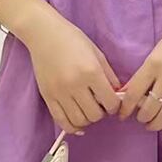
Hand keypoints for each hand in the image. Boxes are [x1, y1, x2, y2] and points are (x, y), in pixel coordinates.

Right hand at [23, 10, 120, 134]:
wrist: (44, 34)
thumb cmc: (73, 40)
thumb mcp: (97, 53)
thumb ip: (109, 75)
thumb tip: (118, 95)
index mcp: (91, 72)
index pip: (110, 103)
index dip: (115, 106)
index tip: (112, 102)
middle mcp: (75, 85)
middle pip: (95, 115)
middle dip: (101, 113)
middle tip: (100, 105)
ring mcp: (59, 92)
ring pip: (79, 121)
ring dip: (87, 120)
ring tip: (88, 110)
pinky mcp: (47, 96)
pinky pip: (60, 121)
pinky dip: (71, 127)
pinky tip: (77, 124)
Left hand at [118, 0, 161, 138]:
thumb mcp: (157, 51)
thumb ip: (144, 72)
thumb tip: (127, 92)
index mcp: (153, 63)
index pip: (134, 92)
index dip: (125, 108)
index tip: (122, 115)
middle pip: (149, 107)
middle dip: (141, 117)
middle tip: (140, 119)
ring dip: (156, 124)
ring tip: (151, 125)